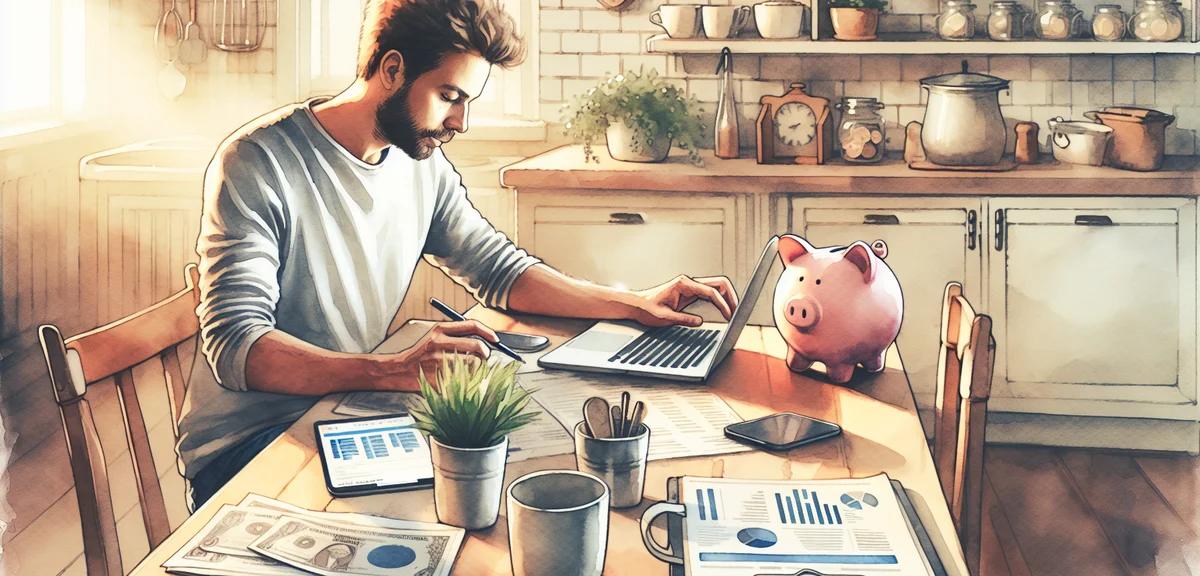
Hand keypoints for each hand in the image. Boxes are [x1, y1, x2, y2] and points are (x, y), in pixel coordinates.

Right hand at [380, 320, 498, 389]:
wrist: (399, 370)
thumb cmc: (421, 355)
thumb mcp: (435, 337)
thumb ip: (456, 336)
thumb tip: (485, 340)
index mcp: (440, 330)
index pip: (471, 325)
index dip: (488, 332)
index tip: (496, 339)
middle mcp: (439, 343)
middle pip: (476, 346)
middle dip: (485, 354)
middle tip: (484, 358)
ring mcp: (438, 361)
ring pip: (473, 364)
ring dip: (476, 368)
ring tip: (469, 369)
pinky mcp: (438, 377)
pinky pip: (463, 379)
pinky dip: (466, 380)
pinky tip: (459, 379)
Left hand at [630, 274, 738, 327]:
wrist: (636, 305)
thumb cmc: (646, 308)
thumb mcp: (664, 317)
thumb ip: (683, 318)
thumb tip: (700, 321)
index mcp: (683, 284)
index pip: (710, 291)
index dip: (722, 303)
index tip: (729, 314)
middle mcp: (688, 283)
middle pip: (718, 284)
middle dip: (730, 296)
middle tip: (737, 311)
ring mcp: (690, 287)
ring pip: (715, 287)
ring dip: (726, 297)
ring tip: (733, 311)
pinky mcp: (689, 293)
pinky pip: (709, 293)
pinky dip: (718, 300)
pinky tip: (723, 310)